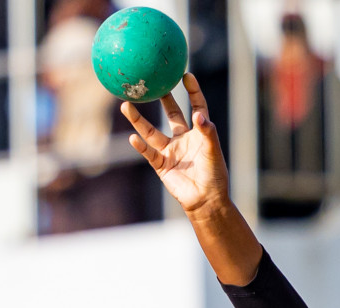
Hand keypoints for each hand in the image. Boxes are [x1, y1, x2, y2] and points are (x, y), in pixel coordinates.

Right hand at [121, 74, 228, 217]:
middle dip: (164, 99)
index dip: (193, 91)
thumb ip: (208, 132)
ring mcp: (170, 151)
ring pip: (151, 132)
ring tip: (126, 105)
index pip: (196, 107)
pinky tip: (133, 138)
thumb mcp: (213, 152)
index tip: (186, 75)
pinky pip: (148, 153)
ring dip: (138, 120)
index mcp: (199, 133)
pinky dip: (141, 146)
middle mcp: (182, 139)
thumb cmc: (214, 176)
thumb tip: (199, 115)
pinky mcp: (161, 165)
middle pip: (172, 114)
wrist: (206, 200)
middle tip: (153, 82)